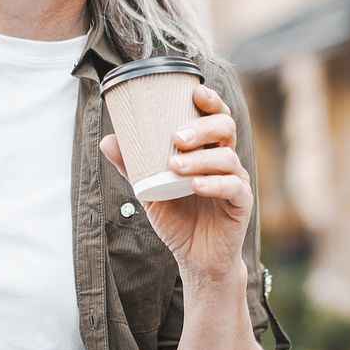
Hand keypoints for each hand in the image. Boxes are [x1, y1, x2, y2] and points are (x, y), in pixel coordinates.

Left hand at [100, 82, 250, 281]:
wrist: (196, 258)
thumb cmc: (178, 218)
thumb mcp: (150, 190)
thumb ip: (133, 166)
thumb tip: (107, 140)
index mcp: (208, 150)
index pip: (215, 117)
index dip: (211, 101)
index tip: (195, 91)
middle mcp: (225, 160)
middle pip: (225, 128)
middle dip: (202, 127)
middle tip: (176, 137)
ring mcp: (236, 181)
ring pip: (227, 158)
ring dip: (200, 159)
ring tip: (175, 165)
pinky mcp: (241, 204)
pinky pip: (233, 188)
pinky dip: (214, 184)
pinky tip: (196, 185)